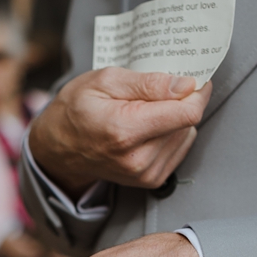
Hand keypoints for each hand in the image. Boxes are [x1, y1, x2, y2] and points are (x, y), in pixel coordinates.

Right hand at [28, 68, 210, 196]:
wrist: (59, 148)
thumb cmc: (77, 109)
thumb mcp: (105, 80)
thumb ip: (148, 83)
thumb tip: (185, 85)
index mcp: (125, 130)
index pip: (186, 112)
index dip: (197, 90)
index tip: (192, 77)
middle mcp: (138, 158)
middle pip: (188, 122)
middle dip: (180, 102)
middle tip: (155, 91)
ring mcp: (145, 173)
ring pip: (186, 135)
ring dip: (174, 119)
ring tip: (145, 111)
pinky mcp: (151, 179)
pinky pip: (180, 148)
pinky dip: (171, 134)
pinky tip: (148, 128)